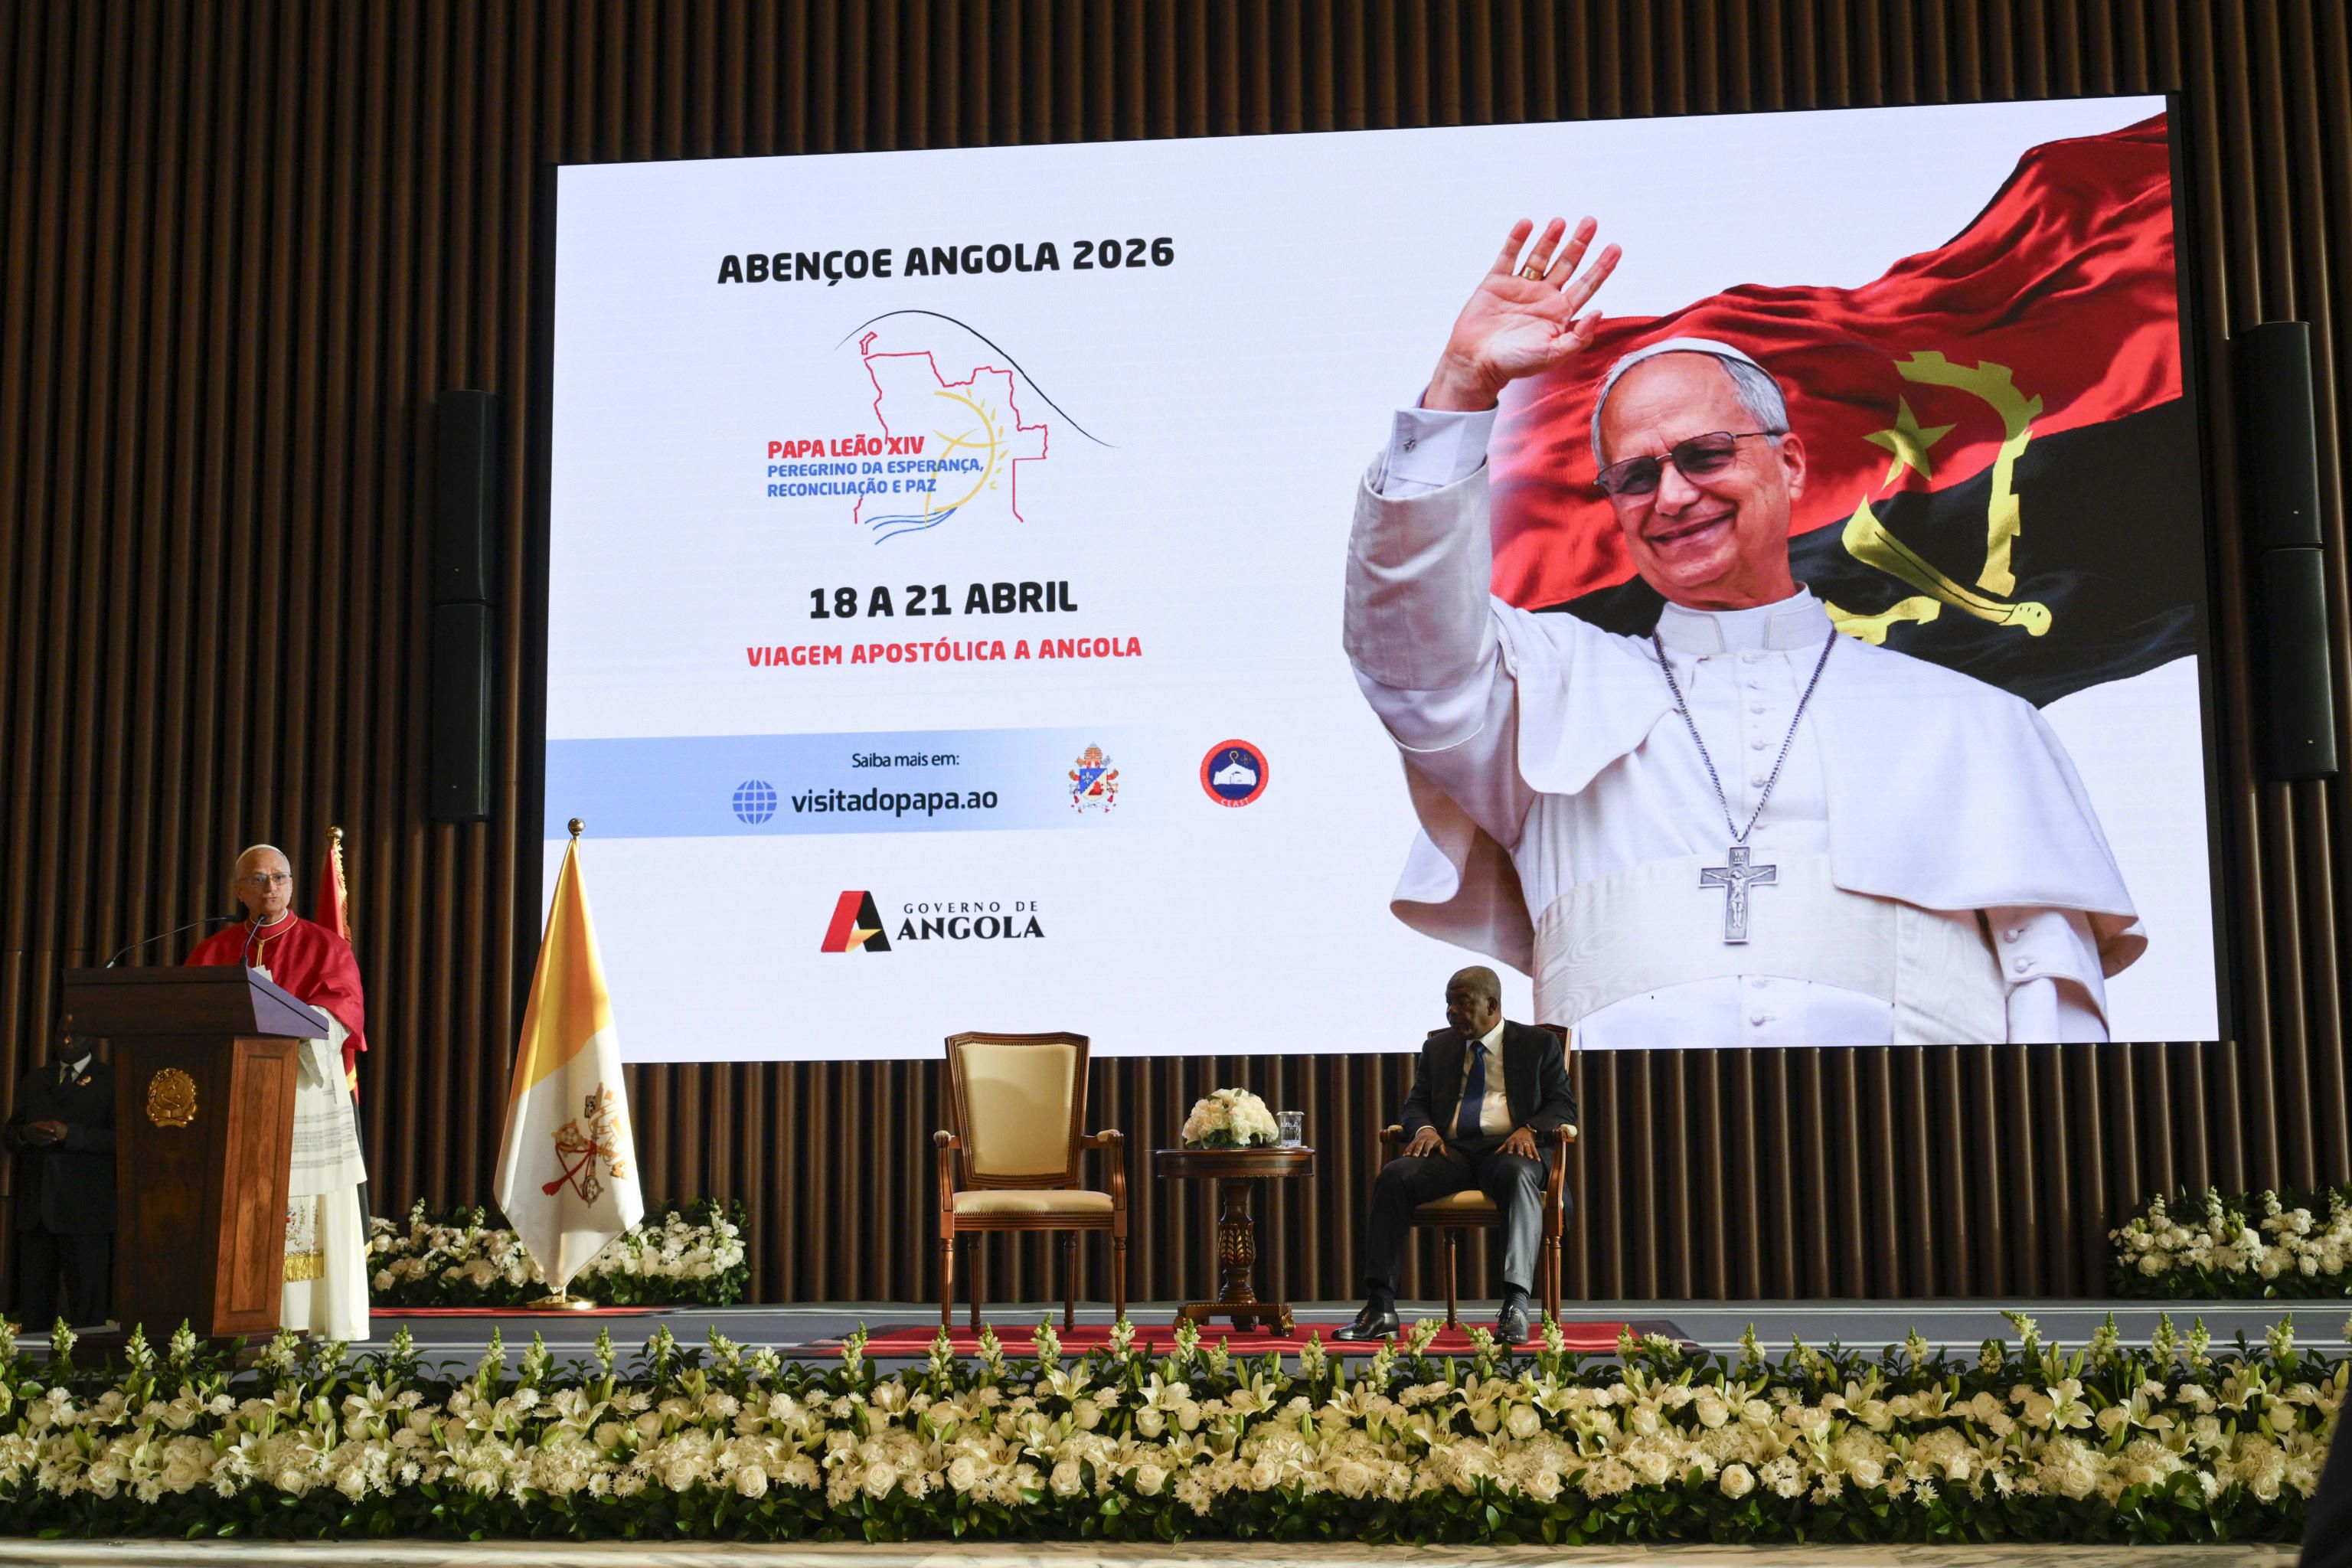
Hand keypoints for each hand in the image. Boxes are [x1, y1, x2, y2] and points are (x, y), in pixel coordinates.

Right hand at [27, 1120, 66, 1144]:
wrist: (25, 1133)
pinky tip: (50, 1140)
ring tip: (55, 1139)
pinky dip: (47, 1142)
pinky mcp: (35, 1143)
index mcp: (35, 1128)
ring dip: (49, 1141)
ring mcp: (34, 1139)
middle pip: (42, 1137)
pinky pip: (42, 1143)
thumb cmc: (34, 1126)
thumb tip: (53, 1124)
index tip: (53, 1130)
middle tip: (56, 1139)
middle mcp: (34, 1134)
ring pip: (42, 1141)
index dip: (47, 1130)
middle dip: (49, 1138)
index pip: (42, 1129)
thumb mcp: (38, 1124)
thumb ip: (45, 1124)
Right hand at [1404, 1126, 1447, 1158]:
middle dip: (1417, 1150)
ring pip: (1413, 1144)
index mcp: (1430, 1139)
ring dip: (1409, 1150)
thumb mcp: (1440, 1142)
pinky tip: (1404, 1155)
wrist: (1427, 1130)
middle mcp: (1423, 1139)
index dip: (1426, 1150)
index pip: (1428, 1144)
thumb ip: (1442, 1148)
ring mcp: (1417, 1140)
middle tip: (1415, 1156)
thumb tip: (1445, 1155)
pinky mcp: (1413, 1141)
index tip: (1425, 1156)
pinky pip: (1409, 1145)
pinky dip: (1406, 1150)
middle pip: (1419, 1144)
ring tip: (1406, 1156)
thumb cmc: (1435, 1139)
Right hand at [1424, 216, 1620, 410]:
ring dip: (1551, 238)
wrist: (1475, 363)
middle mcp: (1543, 297)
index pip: (1586, 285)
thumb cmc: (1514, 364)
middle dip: (1579, 243)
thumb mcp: (1552, 355)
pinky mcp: (1496, 282)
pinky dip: (1517, 240)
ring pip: (1540, 257)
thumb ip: (1578, 337)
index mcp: (1559, 313)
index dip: (1601, 267)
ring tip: (1560, 222)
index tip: (1614, 248)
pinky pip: (1509, 255)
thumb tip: (1599, 312)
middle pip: (1567, 264)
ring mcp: (1520, 287)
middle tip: (1590, 222)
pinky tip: (1526, 225)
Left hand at [1499, 1126, 1537, 1159]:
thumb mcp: (1508, 1142)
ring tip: (1530, 1158)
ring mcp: (1526, 1143)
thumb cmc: (1514, 1138)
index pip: (1511, 1145)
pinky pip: (1535, 1150)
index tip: (1510, 1154)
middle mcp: (1520, 1142)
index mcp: (1513, 1141)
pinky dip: (1537, 1155)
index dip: (1510, 1149)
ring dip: (1529, 1153)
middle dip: (1520, 1150)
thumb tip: (1495, 1154)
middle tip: (1520, 1155)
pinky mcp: (1532, 1145)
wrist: (1525, 1130)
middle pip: (1520, 1146)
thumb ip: (1502, 1149)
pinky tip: (1538, 1160)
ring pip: (1528, 1148)